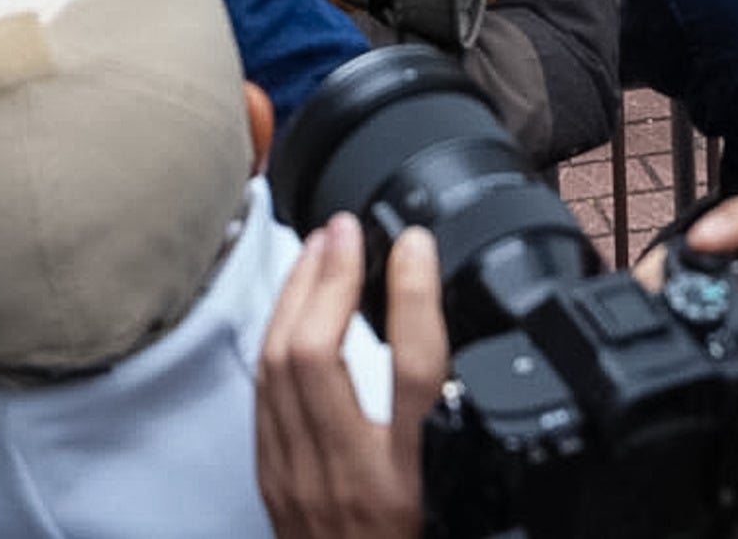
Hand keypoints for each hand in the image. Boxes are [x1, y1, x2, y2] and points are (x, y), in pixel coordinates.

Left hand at [254, 215, 446, 538]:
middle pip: (320, 355)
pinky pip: (264, 397)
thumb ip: (464, 440)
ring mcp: (300, 483)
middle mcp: (350, 481)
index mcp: (410, 487)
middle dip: (327, 277)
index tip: (419, 244)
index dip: (414, 296)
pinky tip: (294, 309)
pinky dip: (277, 337)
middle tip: (349, 227)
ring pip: (278, 367)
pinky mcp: (275, 486)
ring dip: (296, 294)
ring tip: (321, 248)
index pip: (414, 373)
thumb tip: (473, 367)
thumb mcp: (463, 511)